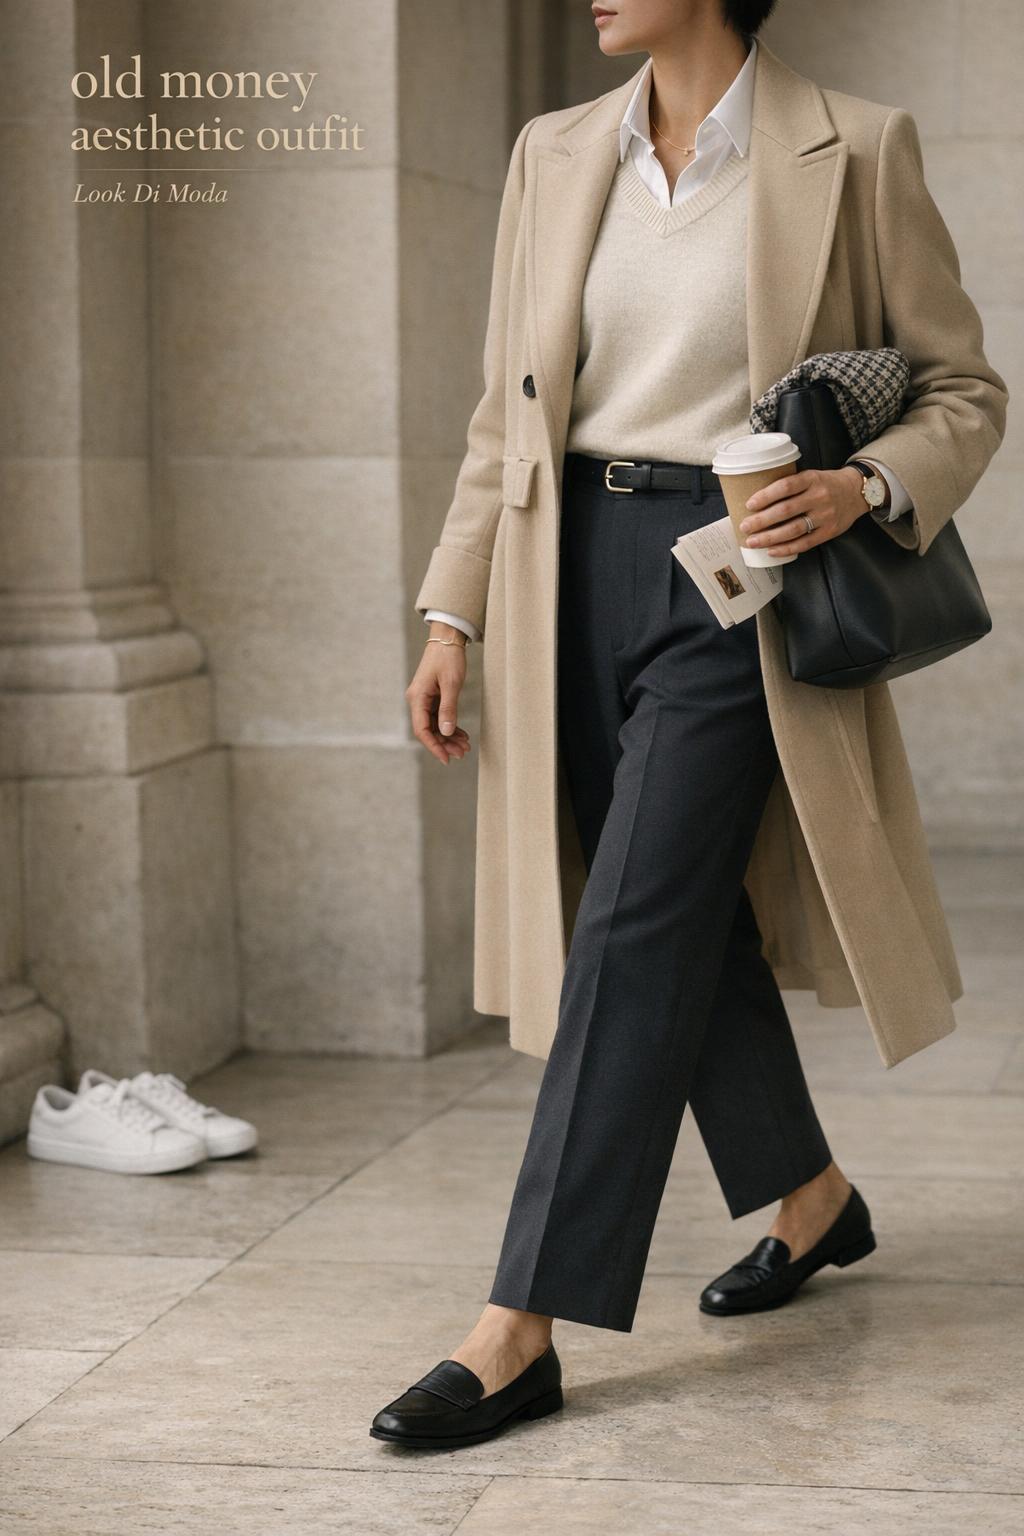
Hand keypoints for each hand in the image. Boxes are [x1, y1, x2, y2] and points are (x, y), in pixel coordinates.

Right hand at [405, 625, 472, 765]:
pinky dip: (450, 726)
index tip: (446, 759)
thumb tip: (446, 732)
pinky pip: (439, 717)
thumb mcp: (451, 684)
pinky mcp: (433, 696)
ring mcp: (425, 699)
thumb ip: (448, 709)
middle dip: (445, 743)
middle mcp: (417, 700)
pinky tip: (462, 734)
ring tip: (465, 746)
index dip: (434, 746)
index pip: (422, 730)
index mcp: (417, 698)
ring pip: (435, 725)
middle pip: (429, 730)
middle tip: (463, 753)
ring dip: (449, 737)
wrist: (447, 638)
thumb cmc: (448, 657)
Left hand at [738, 466, 878, 556]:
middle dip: (762, 520)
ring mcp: (825, 515)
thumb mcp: (811, 476)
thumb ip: (791, 485)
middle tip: (744, 527)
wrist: (857, 491)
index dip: (766, 496)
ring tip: (752, 542)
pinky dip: (786, 548)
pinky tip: (772, 551)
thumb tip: (758, 500)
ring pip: (793, 529)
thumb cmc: (826, 484)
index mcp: (812, 479)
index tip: (749, 504)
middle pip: (786, 510)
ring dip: (770, 538)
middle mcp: (819, 496)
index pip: (785, 486)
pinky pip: (805, 543)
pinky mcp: (829, 531)